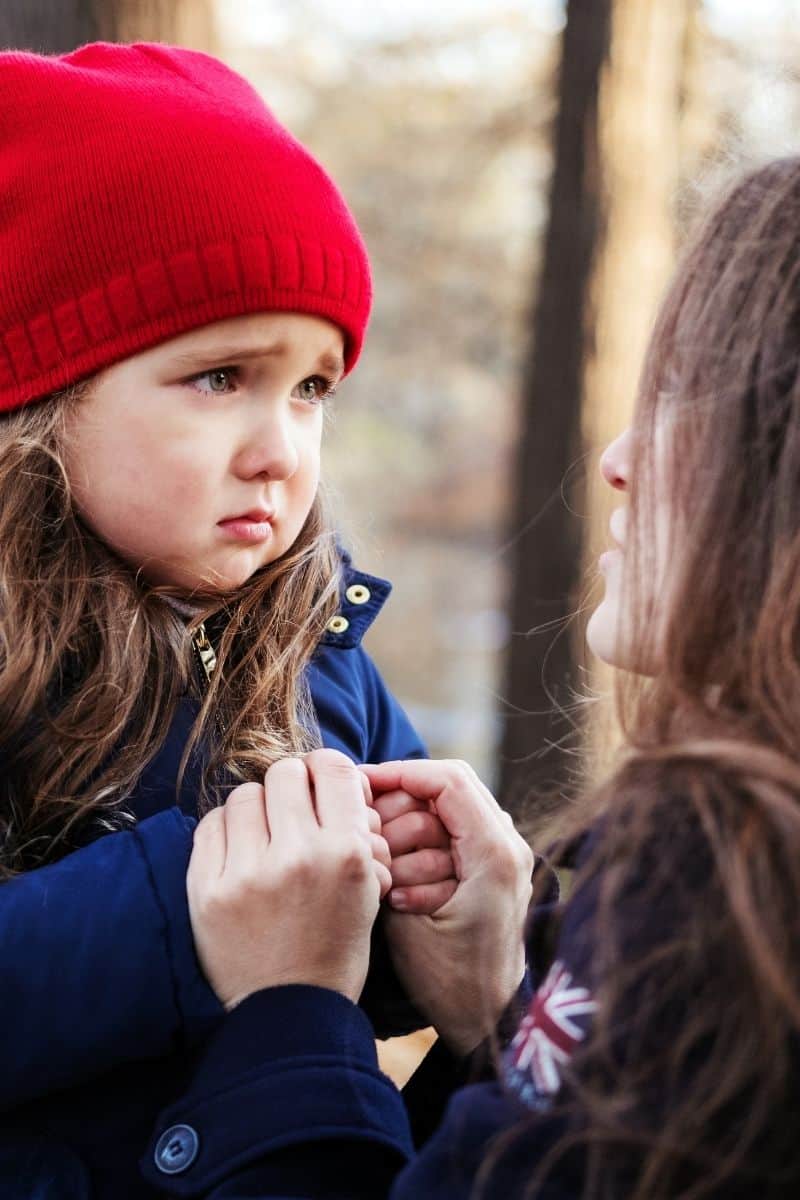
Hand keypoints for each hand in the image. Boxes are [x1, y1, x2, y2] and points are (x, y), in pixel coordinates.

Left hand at [187, 749, 390, 1009]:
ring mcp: (247, 873)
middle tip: (290, 812)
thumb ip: (354, 828)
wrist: (289, 1012)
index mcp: (346, 854)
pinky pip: (210, 824)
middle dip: (291, 787)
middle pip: (285, 772)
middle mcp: (297, 856)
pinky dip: (225, 831)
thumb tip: (331, 774)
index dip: (325, 770)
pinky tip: (237, 853)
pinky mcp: (206, 890)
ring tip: (263, 838)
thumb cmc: (335, 945)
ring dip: (256, 809)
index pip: (333, 768)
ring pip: (245, 794)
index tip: (319, 785)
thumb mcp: (368, 887)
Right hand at [362, 759, 533, 1055]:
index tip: (358, 786)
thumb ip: (388, 863)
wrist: (490, 1023)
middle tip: (364, 831)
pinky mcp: (495, 866)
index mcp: (494, 852)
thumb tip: (362, 818)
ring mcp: (506, 853)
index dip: (398, 774)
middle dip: (400, 804)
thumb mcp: (405, 922)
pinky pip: (454, 832)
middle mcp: (508, 844)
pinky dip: (422, 843)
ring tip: (382, 862)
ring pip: (447, 808)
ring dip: (409, 826)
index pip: (446, 780)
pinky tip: (397, 873)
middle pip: (446, 787)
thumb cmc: (449, 982)